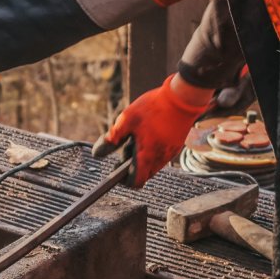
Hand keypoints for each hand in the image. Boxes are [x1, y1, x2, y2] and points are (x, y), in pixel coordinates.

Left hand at [92, 74, 211, 187]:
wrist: (182, 97)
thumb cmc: (153, 107)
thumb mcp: (126, 120)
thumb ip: (112, 139)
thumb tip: (97, 154)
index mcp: (147, 155)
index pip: (136, 182)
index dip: (124, 180)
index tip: (117, 168)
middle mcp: (161, 158)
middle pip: (144, 174)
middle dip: (132, 165)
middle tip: (126, 146)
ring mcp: (171, 152)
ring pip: (152, 164)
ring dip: (142, 156)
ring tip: (138, 136)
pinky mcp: (176, 145)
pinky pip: (161, 155)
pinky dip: (152, 150)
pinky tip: (149, 132)